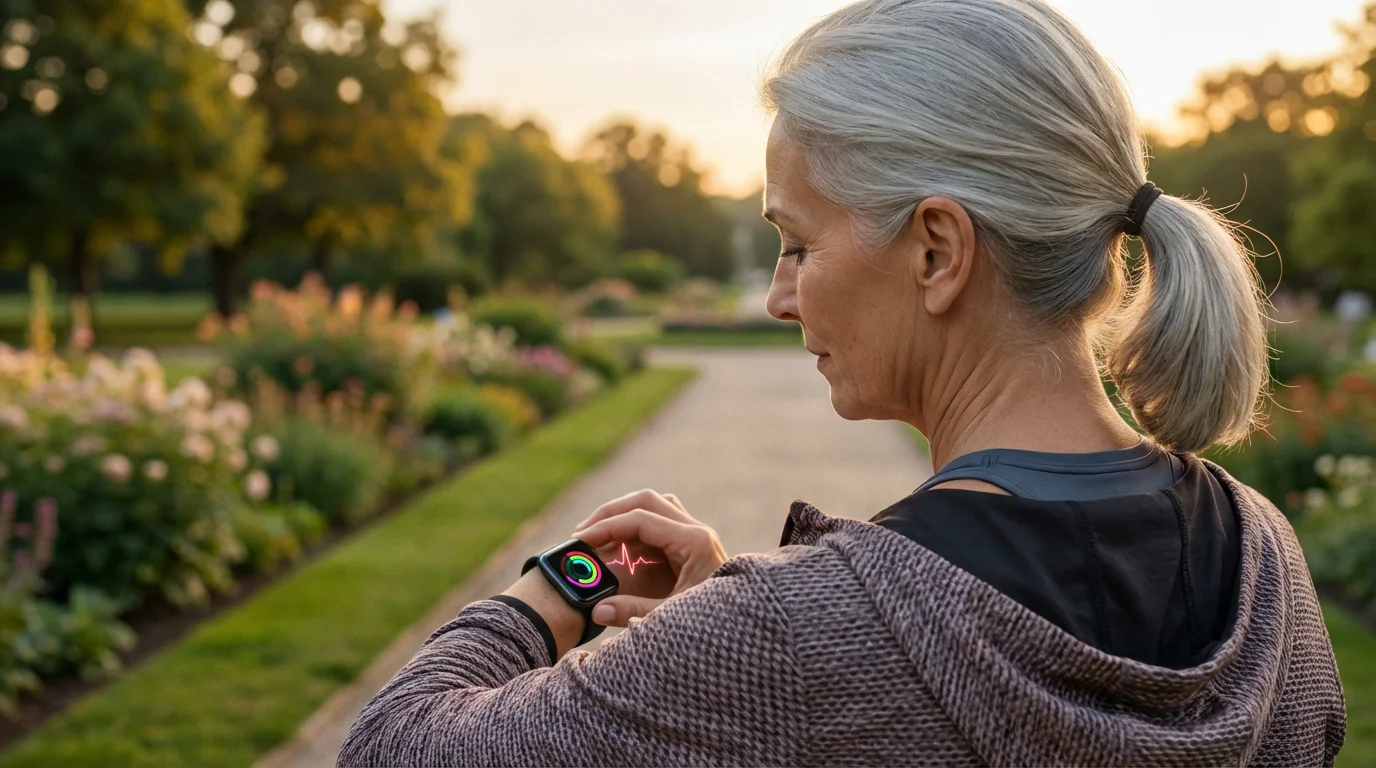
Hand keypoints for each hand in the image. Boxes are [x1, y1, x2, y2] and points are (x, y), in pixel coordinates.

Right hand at [572, 489, 727, 627]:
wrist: (745, 631)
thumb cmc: (715, 625)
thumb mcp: (671, 619)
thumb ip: (633, 611)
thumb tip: (596, 609)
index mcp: (694, 542)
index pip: (641, 518)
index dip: (607, 526)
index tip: (581, 540)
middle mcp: (697, 532)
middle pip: (647, 501)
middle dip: (611, 513)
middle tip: (582, 534)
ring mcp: (696, 536)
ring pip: (655, 506)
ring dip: (625, 516)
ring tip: (598, 536)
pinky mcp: (692, 546)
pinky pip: (660, 524)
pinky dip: (636, 530)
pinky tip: (619, 548)